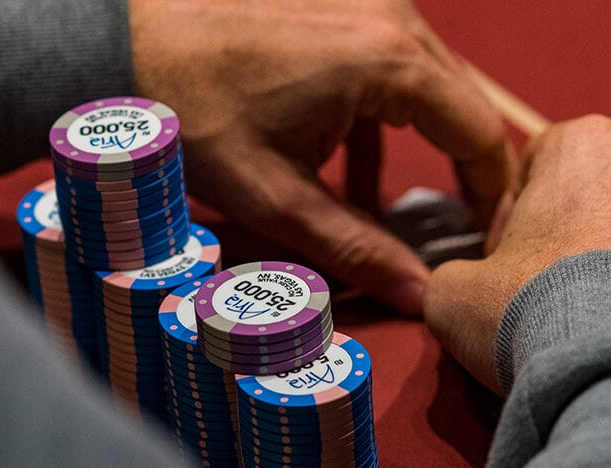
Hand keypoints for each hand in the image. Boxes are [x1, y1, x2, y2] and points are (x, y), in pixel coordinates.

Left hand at [129, 0, 512, 314]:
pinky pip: (385, 64)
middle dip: (462, 173)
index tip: (486, 242)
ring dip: (419, 148)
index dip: (491, 197)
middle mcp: (389, 17)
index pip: (479, 134)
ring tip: (395, 213)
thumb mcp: (277, 198)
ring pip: (426, 85)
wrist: (119, 43)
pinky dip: (380, 118)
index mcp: (388, 60)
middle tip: (454, 235)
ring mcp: (363, 1)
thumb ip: (357, 248)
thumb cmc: (190, 114)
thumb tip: (420, 295)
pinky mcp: (337, 2)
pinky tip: (347, 168)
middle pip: (460, 105)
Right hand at [423, 115, 610, 391]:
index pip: (541, 165)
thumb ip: (452, 277)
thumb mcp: (452, 297)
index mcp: (588, 144)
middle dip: (583, 236)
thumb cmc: (535, 315)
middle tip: (559, 297)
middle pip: (607, 194)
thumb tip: (462, 289)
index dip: (517, 218)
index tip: (509, 266)